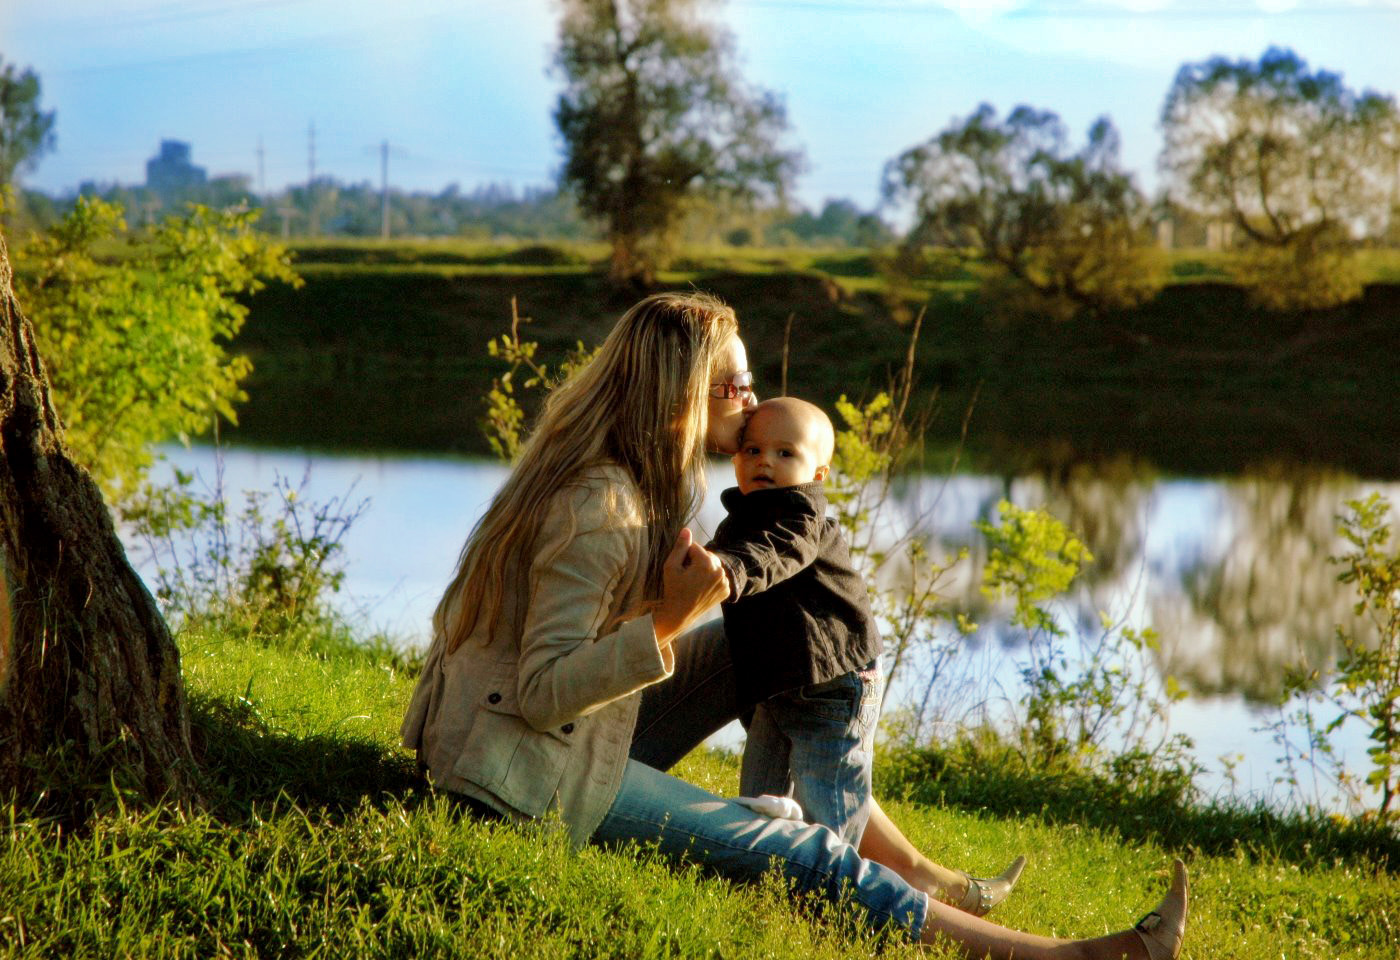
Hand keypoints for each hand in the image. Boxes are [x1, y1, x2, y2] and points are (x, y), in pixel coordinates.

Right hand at [652, 528, 727, 644]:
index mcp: (707, 563)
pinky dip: (711, 579)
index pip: (695, 547)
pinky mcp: (726, 590)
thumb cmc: (672, 589)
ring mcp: (725, 582)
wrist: (679, 614)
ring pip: (713, 566)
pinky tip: (701, 587)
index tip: (680, 568)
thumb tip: (686, 529)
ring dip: (705, 569)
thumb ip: (680, 547)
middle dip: (696, 561)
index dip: (684, 555)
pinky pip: (718, 577)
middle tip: (686, 575)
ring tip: (693, 582)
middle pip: (706, 555)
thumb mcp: (671, 566)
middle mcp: (720, 570)